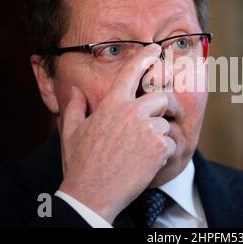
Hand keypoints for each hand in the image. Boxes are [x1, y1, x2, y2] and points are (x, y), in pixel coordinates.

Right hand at [57, 44, 175, 223]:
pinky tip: (146, 163)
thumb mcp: (71, 132)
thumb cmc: (81, 163)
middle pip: (160, 97)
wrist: (92, 194)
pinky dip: (163, 153)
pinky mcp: (159, 148)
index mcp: (112, 104)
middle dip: (160, 109)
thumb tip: (76, 91)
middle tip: (150, 124)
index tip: (156, 49)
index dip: (146, 57)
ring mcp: (147, 129)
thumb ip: (75, 107)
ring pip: (165, 123)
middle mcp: (132, 112)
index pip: (131, 72)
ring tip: (140, 152)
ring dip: (158, 137)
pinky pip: (170, 143)